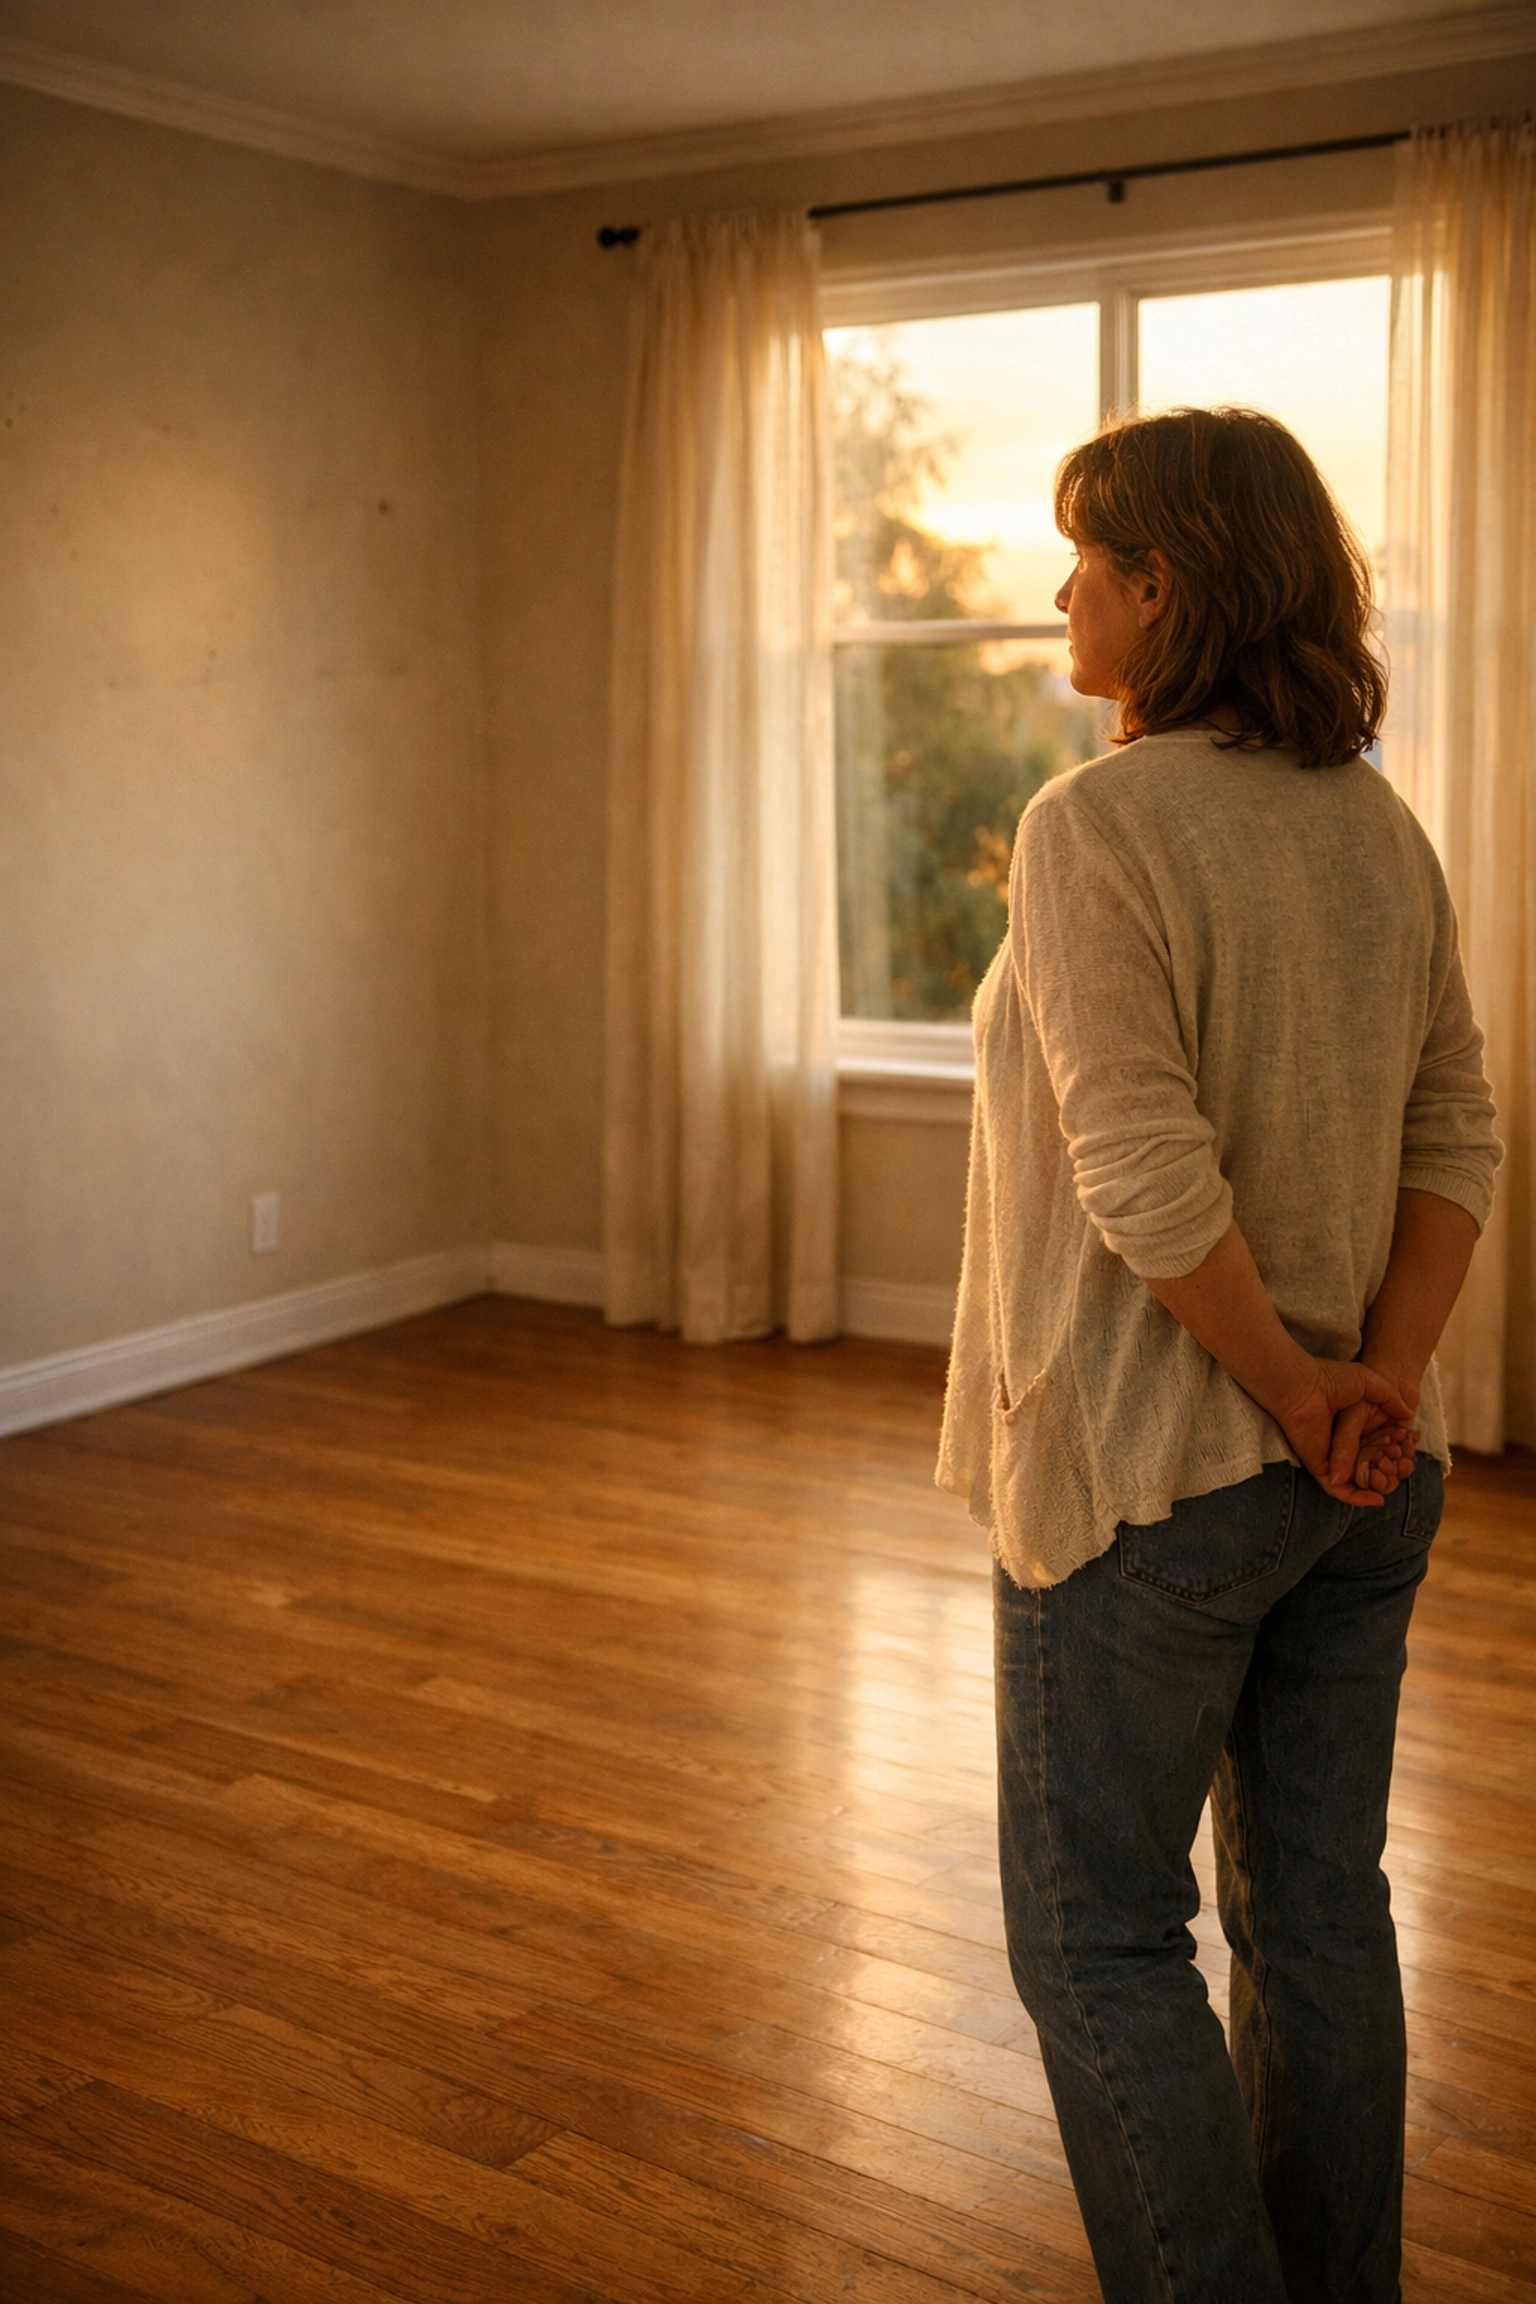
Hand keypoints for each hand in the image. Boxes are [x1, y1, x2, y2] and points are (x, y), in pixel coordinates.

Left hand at [1273, 1358, 1413, 1506]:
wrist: (1303, 1385)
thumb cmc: (1331, 1379)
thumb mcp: (1369, 1384)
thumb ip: (1390, 1398)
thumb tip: (1408, 1413)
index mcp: (1354, 1426)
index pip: (1380, 1445)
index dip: (1398, 1449)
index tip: (1411, 1448)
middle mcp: (1343, 1444)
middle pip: (1372, 1466)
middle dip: (1391, 1471)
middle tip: (1406, 1467)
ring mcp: (1332, 1457)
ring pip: (1359, 1481)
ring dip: (1378, 1486)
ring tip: (1394, 1482)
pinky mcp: (1321, 1467)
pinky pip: (1340, 1491)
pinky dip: (1358, 1498)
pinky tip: (1377, 1499)